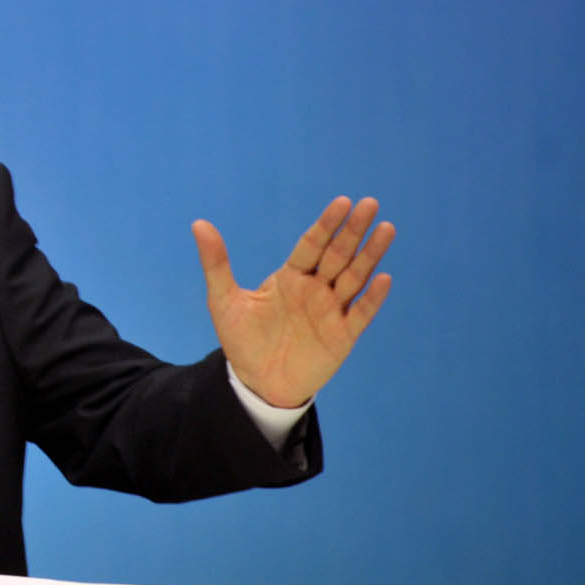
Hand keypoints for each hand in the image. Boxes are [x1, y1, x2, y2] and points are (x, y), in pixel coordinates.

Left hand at [192, 196, 393, 409]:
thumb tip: (198, 224)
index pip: (311, 244)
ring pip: (355, 277)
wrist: (256, 383)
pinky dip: (373, 297)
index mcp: (290, 276)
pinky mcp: (343, 336)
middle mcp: (315, 289)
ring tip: (386, 229)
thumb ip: (216, 263)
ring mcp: (331, 311)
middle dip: (353, 231)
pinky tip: (383, 278)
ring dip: (370, 255)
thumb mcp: (224, 300)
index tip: (342, 201)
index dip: (326, 224)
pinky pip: (361, 314)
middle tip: (370, 204)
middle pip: (338, 255)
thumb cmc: (242, 339)